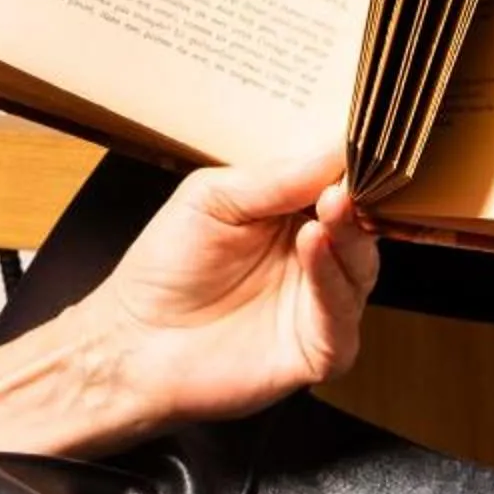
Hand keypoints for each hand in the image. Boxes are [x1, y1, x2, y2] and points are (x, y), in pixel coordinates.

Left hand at [72, 150, 378, 441]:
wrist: (134, 339)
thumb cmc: (166, 265)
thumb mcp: (213, 199)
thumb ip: (273, 179)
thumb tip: (332, 151)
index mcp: (292, 217)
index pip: (338, 186)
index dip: (350, 166)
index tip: (358, 143)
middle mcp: (314, 259)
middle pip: (359, 227)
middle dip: (357, 200)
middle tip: (347, 179)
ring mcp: (318, 305)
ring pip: (359, 269)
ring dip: (348, 235)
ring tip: (331, 205)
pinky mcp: (319, 350)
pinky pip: (341, 316)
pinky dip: (333, 281)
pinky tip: (314, 246)